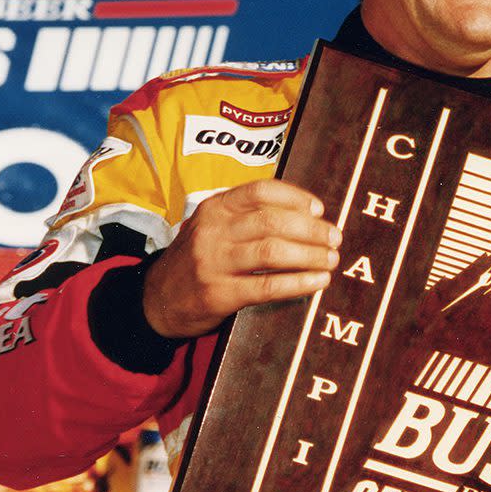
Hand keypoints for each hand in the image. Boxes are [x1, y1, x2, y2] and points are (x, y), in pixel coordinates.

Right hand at [143, 179, 340, 337]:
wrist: (156, 300)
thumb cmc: (199, 258)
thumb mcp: (213, 226)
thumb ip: (248, 216)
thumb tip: (307, 214)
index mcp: (215, 208)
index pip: (261, 191)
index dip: (295, 197)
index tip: (319, 209)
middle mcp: (213, 231)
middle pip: (272, 221)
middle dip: (311, 229)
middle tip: (335, 238)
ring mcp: (214, 263)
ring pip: (273, 252)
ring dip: (310, 255)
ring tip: (331, 260)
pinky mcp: (219, 294)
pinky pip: (268, 286)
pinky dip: (299, 283)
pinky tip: (318, 281)